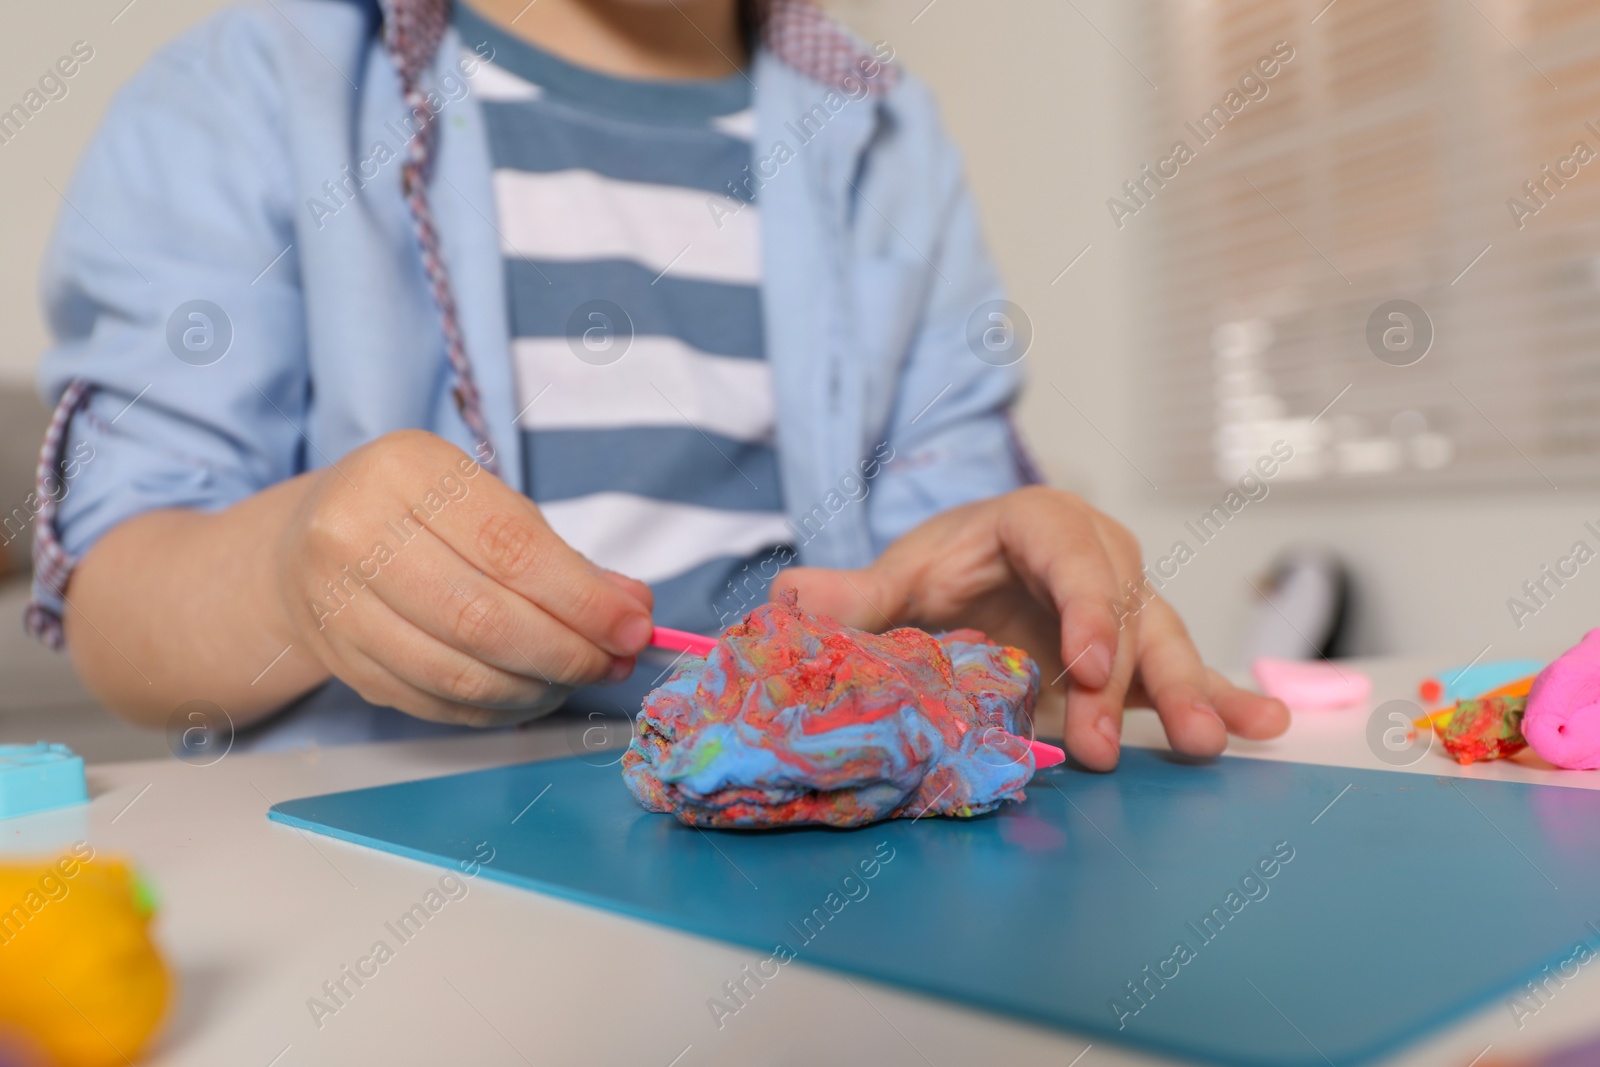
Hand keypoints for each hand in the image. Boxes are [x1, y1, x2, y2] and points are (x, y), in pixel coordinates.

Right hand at [276, 430, 653, 725]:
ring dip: (538, 687)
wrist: (308, 539)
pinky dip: (498, 709)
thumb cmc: (420, 514)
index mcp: (404, 471)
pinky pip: (435, 703)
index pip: (511, 548)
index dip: (582, 599)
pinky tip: (533, 693)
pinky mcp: (339, 661)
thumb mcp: (487, 502)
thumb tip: (631, 609)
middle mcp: (355, 534)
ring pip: (459, 673)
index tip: (634, 626)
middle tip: (615, 662)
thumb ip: (560, 556)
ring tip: (581, 678)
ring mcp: (336, 604)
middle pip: (483, 619)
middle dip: (567, 651)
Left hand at [769, 486, 1288, 769]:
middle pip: (1120, 607)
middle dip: (1119, 677)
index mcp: (1033, 522)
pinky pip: (1184, 670)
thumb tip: (790, 600)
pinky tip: (1264, 721)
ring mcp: (1124, 604)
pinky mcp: (1139, 650)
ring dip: (1185, 692)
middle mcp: (1093, 555)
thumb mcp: (894, 581)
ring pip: (1162, 641)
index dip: (1083, 605)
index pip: (1066, 552)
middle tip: (1103, 745)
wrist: (964, 580)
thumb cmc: (936, 572)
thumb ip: (854, 597)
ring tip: (1213, 741)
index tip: (1084, 663)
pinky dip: (1224, 694)